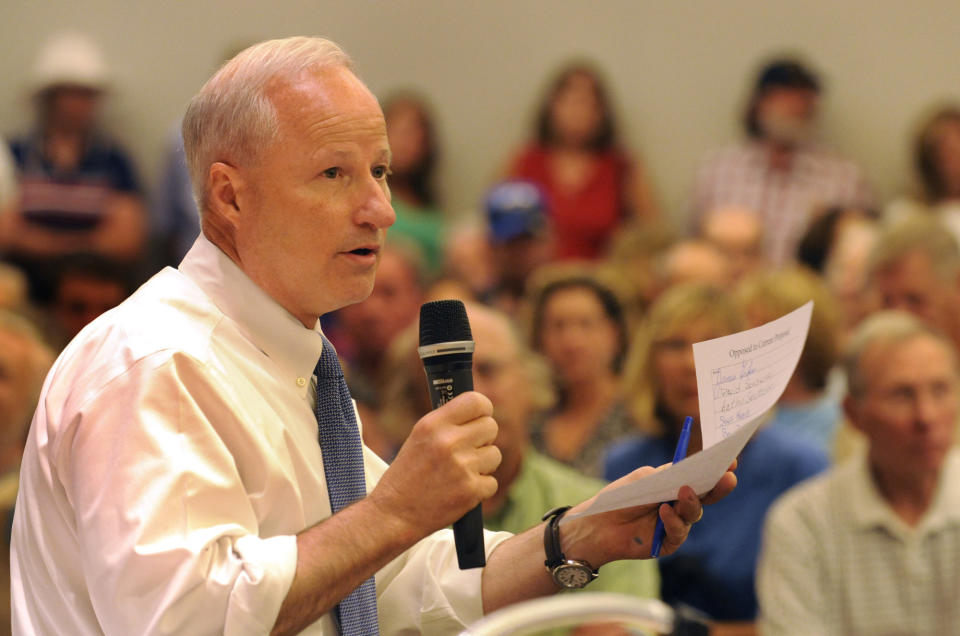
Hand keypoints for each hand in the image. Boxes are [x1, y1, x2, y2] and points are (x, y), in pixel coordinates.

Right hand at [368, 391, 500, 542]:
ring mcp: (462, 467)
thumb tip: (479, 412)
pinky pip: (492, 482)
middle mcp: (448, 442)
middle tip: (469, 450)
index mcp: (433, 424)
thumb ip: (447, 423)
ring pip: (494, 454)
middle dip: (483, 439)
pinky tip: (459, 490)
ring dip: (483, 465)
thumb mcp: (419, 438)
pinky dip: (480, 488)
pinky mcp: (471, 491)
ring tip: (460, 473)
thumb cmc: (407, 475)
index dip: (483, 409)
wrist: (393, 514)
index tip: (481, 417)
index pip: (476, 402)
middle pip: (491, 426)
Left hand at [560, 461, 737, 565]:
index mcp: (675, 484)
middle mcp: (680, 503)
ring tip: (684, 492)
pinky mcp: (670, 541)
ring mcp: (677, 522)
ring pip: (694, 512)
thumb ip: (666, 475)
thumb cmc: (620, 497)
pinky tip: (664, 512)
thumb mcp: (643, 479)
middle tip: (727, 477)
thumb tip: (689, 470)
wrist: (599, 524)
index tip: (730, 459)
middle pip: (706, 495)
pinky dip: (673, 520)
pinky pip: (679, 531)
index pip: (700, 476)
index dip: (716, 469)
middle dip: (718, 486)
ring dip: (691, 502)